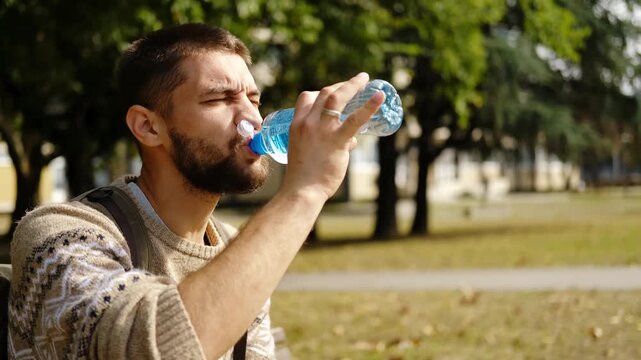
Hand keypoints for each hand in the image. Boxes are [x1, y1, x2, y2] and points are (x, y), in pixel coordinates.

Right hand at [280, 72, 384, 201]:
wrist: (301, 190)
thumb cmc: (304, 176)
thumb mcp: (306, 152)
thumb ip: (327, 143)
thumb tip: (351, 142)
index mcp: (296, 124)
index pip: (307, 97)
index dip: (322, 92)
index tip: (334, 92)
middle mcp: (308, 123)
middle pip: (325, 93)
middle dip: (341, 85)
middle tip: (356, 83)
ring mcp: (322, 130)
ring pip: (337, 98)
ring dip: (352, 85)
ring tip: (365, 79)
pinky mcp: (337, 141)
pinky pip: (355, 119)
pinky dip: (369, 106)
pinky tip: (380, 97)